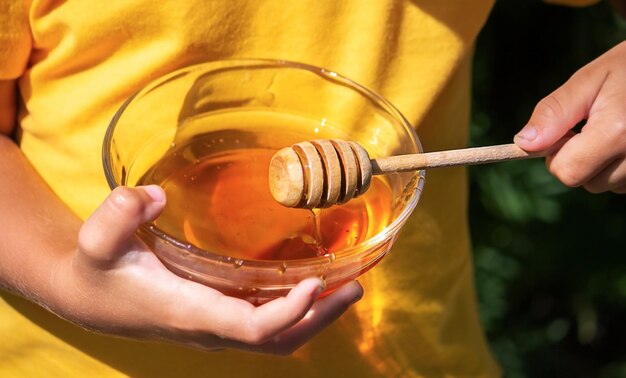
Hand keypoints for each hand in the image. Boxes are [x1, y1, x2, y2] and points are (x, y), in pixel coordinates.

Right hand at [52, 185, 362, 354]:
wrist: (90, 297)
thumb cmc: (99, 268)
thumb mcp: (97, 238)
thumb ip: (119, 213)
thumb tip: (153, 196)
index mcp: (190, 311)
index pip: (250, 327)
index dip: (287, 312)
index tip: (316, 283)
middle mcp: (211, 328)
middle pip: (277, 340)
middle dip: (319, 319)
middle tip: (355, 288)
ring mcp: (217, 328)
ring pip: (276, 338)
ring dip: (314, 317)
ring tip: (347, 289)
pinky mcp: (219, 320)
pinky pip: (266, 326)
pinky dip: (296, 312)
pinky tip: (312, 288)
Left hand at [514, 41, 625, 193]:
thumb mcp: (587, 81)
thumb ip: (554, 113)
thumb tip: (524, 143)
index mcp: (617, 132)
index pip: (568, 173)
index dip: (557, 156)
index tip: (566, 133)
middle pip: (588, 183)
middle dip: (580, 160)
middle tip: (593, 128)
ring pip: (607, 185)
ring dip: (601, 165)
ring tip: (615, 130)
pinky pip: (623, 184)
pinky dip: (618, 167)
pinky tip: (624, 140)